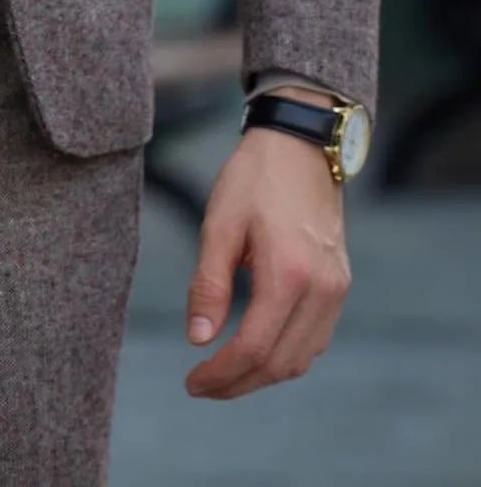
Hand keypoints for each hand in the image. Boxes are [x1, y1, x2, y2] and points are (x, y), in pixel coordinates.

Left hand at [183, 113, 350, 398]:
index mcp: (288, 274)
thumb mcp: (219, 224)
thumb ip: (208, 284)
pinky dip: (286, 354)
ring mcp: (336, 289)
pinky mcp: (339, 283)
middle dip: (239, 383)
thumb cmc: (254, 177)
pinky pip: (316, 338)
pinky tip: (257, 347)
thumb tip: (197, 340)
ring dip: (263, 374)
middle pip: (280, 363)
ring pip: (302, 358)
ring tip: (225, 372)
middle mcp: (321, 290)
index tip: (192, 383)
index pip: (253, 348)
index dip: (221, 374)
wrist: (301, 144)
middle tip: (202, 386)